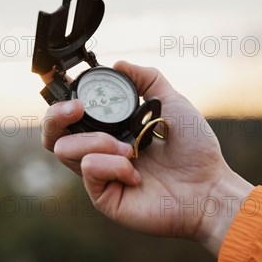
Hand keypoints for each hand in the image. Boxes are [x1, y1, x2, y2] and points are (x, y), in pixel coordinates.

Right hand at [41, 61, 253, 255]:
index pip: (69, 117)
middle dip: (56, 116)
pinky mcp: (103, 197)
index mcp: (109, 132)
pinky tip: (136, 173)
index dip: (58, 101)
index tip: (62, 81)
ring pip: (65, 150)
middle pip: (52, 135)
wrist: (209, 187)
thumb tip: (118, 64)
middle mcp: (99, 153)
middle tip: (79, 108)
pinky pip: (88, 170)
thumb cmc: (194, 150)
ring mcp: (99, 176)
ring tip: (130, 149)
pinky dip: (112, 165)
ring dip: (96, 142)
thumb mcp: (172, 103)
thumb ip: (147, 79)